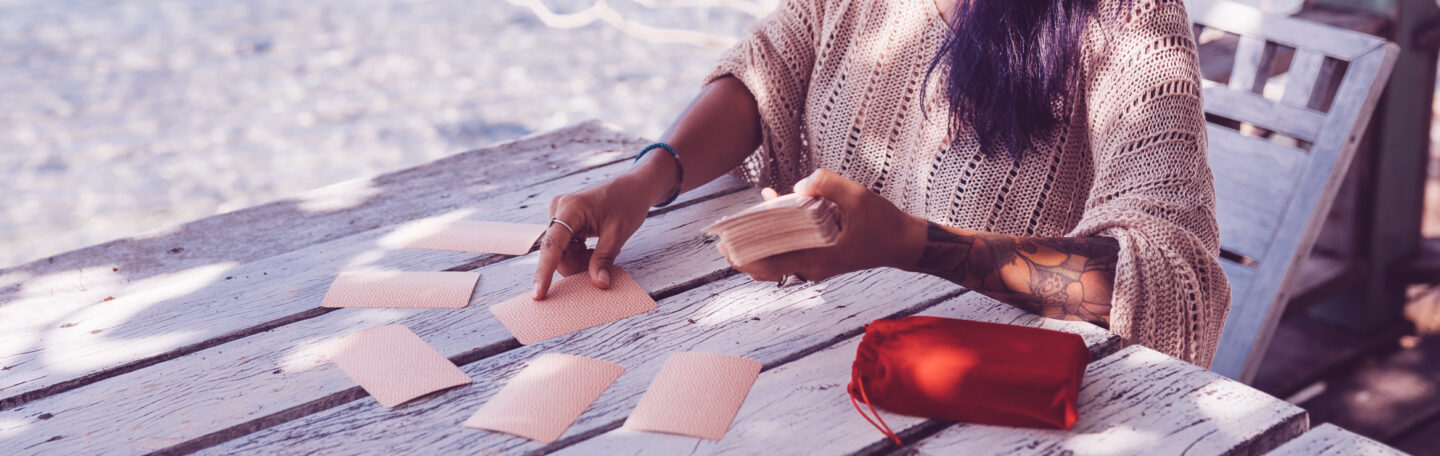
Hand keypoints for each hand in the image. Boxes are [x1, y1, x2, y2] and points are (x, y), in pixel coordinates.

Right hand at [532, 170, 664, 299]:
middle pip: (556, 253)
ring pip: (560, 253)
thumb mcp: (618, 234)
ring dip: (579, 260)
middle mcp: (558, 209)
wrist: (633, 187)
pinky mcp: (563, 220)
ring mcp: (559, 214)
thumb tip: (598, 283)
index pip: (552, 245)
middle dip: (576, 264)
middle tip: (599, 264)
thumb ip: (604, 259)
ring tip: (598, 251)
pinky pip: (565, 247)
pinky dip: (579, 254)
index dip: (544, 272)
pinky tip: (592, 248)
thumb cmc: (627, 203)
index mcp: (570, 208)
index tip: (538, 294)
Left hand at [722, 169, 927, 282]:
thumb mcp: (858, 197)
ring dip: (758, 242)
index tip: (726, 244)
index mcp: (816, 259)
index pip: (770, 264)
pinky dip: (777, 234)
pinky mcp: (818, 256)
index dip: (744, 255)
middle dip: (743, 252)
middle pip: (766, 266)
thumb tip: (798, 186)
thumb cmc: (882, 222)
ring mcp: (813, 264)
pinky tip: (771, 205)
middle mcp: (811, 267)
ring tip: (739, 224)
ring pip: (775, 259)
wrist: (902, 242)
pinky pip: (789, 249)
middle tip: (721, 238)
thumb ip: (827, 185)